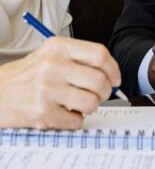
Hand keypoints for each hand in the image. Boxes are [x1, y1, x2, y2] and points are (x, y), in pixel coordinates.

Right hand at [0, 37, 120, 129]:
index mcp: (58, 47)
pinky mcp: (43, 112)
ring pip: (91, 102)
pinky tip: (63, 113)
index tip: (115, 79)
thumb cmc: (26, 76)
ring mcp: (47, 89)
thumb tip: (110, 74)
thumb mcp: (50, 55)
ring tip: (78, 105)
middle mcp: (53, 65)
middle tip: (99, 95)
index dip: (113, 69)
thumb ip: (78, 60)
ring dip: (90, 107)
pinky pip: (76, 121)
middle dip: (105, 92)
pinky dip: (74, 120)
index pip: (99, 54)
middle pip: (99, 80)